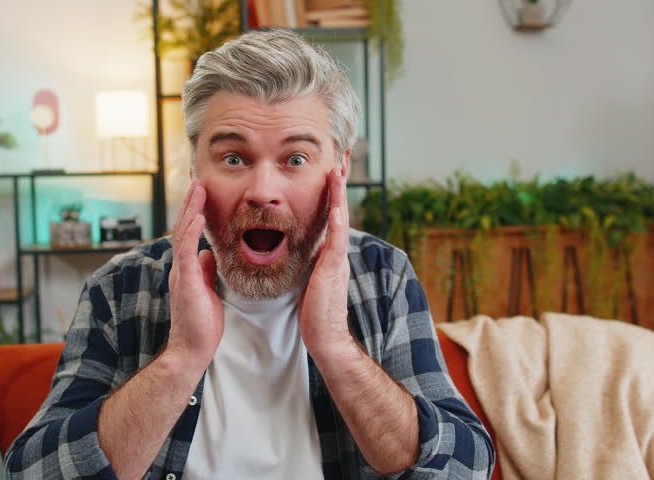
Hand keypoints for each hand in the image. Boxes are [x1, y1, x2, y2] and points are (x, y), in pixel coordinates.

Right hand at [165, 182, 223, 369]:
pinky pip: (186, 252)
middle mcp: (180, 266)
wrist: (192, 349)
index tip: (202, 191)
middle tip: (198, 178)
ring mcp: (180, 273)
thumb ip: (205, 271)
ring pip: (183, 233)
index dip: (195, 211)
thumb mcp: (207, 290)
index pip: (189, 233)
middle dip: (191, 202)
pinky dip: (191, 232)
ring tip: (198, 187)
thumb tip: (208, 254)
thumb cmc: (201, 324)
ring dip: (191, 209)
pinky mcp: (184, 282)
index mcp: (186, 268)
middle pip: (184, 227)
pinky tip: (198, 216)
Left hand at [298, 169, 355, 361]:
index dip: (333, 191)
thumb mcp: (313, 277)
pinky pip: (335, 243)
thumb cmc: (316, 312)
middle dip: (341, 182)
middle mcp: (337, 252)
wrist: (326, 338)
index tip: (333, 167)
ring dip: (339, 195)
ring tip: (338, 170)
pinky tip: (336, 207)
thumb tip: (308, 246)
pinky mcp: (332, 272)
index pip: (332, 214)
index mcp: (330, 252)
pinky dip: (336, 224)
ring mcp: (337, 260)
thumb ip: (314, 260)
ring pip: (340, 220)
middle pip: (341, 209)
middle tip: (344, 155)